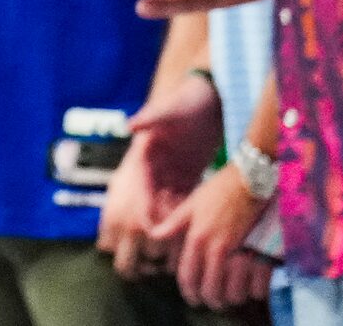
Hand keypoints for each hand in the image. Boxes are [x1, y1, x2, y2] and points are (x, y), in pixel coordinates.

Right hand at [96, 74, 215, 276]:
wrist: (212, 96)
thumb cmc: (190, 98)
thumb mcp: (171, 108)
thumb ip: (151, 116)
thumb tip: (129, 125)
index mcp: (145, 152)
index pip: (140, 186)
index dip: (143, 208)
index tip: (149, 229)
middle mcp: (154, 166)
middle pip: (148, 201)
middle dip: (152, 224)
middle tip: (159, 247)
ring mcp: (170, 172)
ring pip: (164, 206)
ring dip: (168, 224)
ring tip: (178, 245)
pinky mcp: (186, 176)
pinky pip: (182, 202)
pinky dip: (184, 217)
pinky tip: (193, 232)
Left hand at [150, 162, 275, 309]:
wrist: (252, 179)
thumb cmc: (219, 189)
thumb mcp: (191, 204)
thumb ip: (174, 224)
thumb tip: (154, 236)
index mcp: (198, 238)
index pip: (188, 277)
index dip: (189, 293)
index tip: (193, 298)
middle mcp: (217, 248)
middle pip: (211, 291)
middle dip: (211, 301)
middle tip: (213, 301)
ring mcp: (241, 252)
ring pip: (234, 294)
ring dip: (232, 298)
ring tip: (231, 295)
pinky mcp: (263, 253)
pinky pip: (258, 288)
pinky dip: (254, 292)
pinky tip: (251, 287)